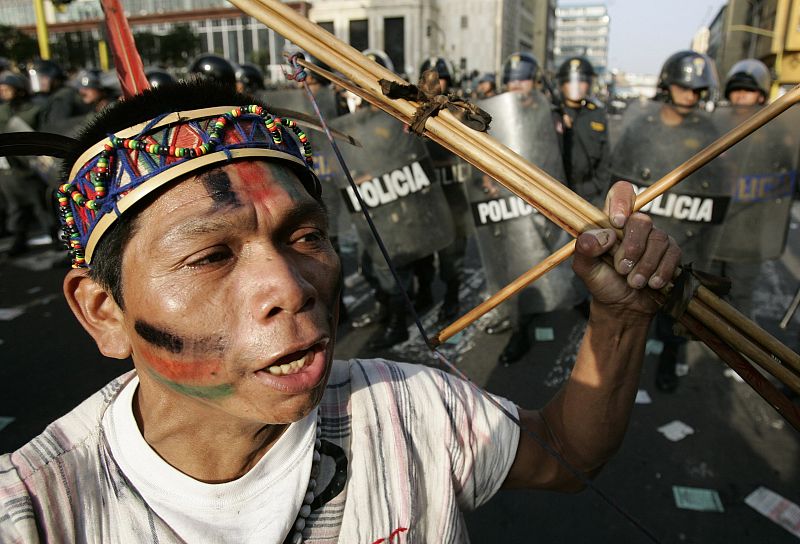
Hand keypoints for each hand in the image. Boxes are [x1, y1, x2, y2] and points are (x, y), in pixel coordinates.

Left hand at [572, 181, 681, 317]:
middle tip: (621, 270)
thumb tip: (600, 235)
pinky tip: (652, 284)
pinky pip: (673, 254)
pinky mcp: (670, 253)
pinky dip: (661, 271)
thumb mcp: (585, 268)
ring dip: (645, 265)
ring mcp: (655, 238)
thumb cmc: (603, 282)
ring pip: (658, 239)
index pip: (621, 193)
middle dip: (632, 248)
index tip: (617, 223)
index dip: (622, 201)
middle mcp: (635, 226)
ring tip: (634, 283)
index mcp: (612, 222)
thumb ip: (584, 250)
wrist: (622, 307)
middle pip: (642, 220)